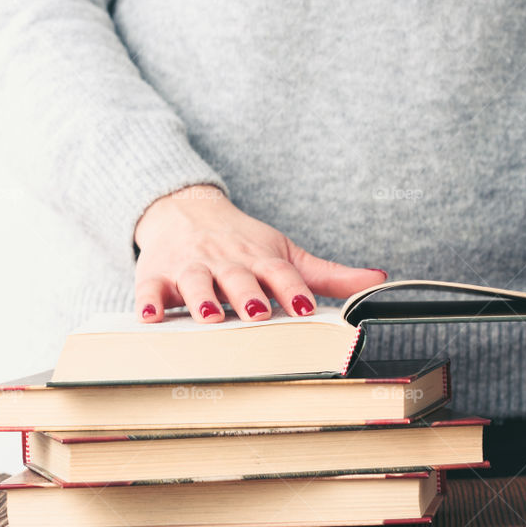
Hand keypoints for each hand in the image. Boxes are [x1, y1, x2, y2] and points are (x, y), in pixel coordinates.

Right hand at [133, 184, 387, 322]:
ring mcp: (190, 267)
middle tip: (257, 312)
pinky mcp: (157, 275)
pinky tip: (149, 318)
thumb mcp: (285, 252)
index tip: (305, 308)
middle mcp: (226, 262)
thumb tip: (377, 279)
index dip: (293, 289)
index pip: (280, 273)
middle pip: (238, 277)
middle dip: (248, 294)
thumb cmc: (242, 241)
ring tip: (209, 316)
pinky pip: (149, 290)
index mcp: (260, 259)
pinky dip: (148, 303)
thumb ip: (328, 273)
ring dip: (202, 298)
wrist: (184, 208)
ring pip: (195, 283)